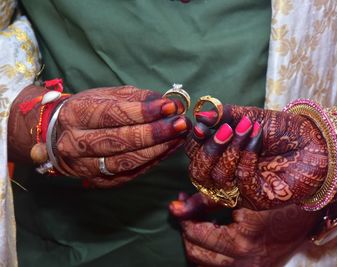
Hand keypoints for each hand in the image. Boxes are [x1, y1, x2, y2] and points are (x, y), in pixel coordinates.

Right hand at [8, 84, 189, 186]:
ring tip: (179, 136)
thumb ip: (138, 98)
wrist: (60, 136)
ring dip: (158, 149)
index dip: (143, 112)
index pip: (112, 115)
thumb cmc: (89, 110)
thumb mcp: (107, 95)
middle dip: (155, 133)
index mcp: (75, 115)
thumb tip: (168, 103)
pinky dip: (153, 161)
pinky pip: (131, 173)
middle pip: (120, 141)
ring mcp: (86, 166)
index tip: (170, 107)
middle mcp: (75, 143)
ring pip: (127, 161)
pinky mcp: (99, 181)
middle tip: (181, 124)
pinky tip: (170, 149)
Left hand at [170, 193, 320, 266]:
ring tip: (198, 221)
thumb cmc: (279, 195)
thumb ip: (206, 200)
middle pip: (195, 253)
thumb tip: (177, 206)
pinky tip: (214, 234)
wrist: (312, 208)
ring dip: (197, 243)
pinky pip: (221, 266)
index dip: (183, 217)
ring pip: (205, 263)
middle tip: (186, 210)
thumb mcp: (242, 193)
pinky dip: (211, 252)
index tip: (178, 201)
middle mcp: (243, 262)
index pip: (195, 234)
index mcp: (240, 242)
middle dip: (186, 231)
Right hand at [185, 104, 327, 208]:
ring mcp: (240, 191)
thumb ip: (225, 116)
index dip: (195, 140)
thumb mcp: (249, 117)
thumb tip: (201, 115)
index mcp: (219, 157)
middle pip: (198, 173)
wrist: (314, 143)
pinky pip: (242, 182)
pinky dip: (247, 157)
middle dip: (209, 150)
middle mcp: (225, 177)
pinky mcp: (257, 199)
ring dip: (231, 149)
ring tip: (249, 128)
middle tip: (225, 129)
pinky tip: (258, 141)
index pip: (193, 154)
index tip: (204, 124)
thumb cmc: (281, 131)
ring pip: (218, 178)